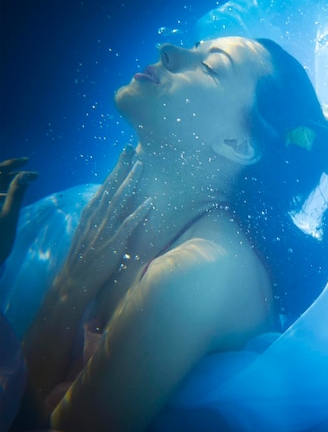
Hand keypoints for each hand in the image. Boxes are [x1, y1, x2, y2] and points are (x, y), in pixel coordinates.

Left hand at [0, 157, 37, 264]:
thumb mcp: (8, 218)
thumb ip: (16, 195)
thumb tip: (24, 175)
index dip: (11, 164)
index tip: (28, 160)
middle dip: (14, 174)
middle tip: (34, 176)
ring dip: (9, 183)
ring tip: (26, 184)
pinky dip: (2, 193)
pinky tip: (10, 197)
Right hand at [57, 146, 151, 301]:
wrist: (73, 283)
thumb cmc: (84, 258)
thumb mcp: (88, 232)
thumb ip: (98, 218)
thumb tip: (108, 203)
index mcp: (91, 214)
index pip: (105, 185)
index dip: (115, 169)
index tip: (125, 153)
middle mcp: (96, 218)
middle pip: (111, 187)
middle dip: (121, 167)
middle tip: (130, 148)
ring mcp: (104, 230)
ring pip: (119, 201)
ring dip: (130, 182)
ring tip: (140, 166)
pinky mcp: (113, 244)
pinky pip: (128, 225)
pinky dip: (138, 213)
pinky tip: (150, 202)